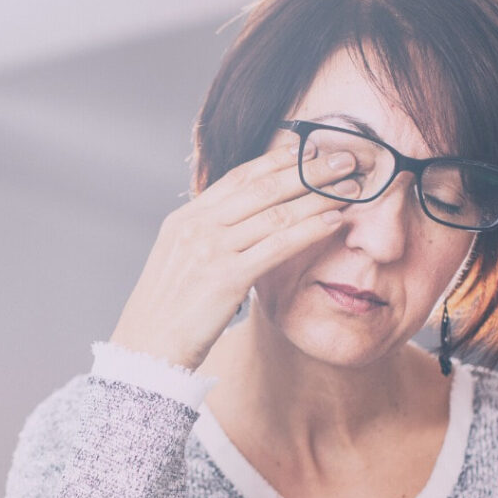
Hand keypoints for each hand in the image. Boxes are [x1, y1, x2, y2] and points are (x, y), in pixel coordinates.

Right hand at [110, 141, 358, 369]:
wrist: (146, 349)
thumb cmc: (169, 313)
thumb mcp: (181, 263)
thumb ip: (209, 238)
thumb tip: (242, 225)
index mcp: (186, 219)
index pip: (240, 176)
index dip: (279, 160)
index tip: (309, 149)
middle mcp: (198, 226)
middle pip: (263, 187)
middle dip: (309, 169)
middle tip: (345, 159)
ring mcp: (211, 250)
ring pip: (276, 213)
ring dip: (319, 197)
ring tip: (351, 188)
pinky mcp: (226, 277)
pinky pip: (278, 246)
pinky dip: (310, 231)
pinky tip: (334, 222)